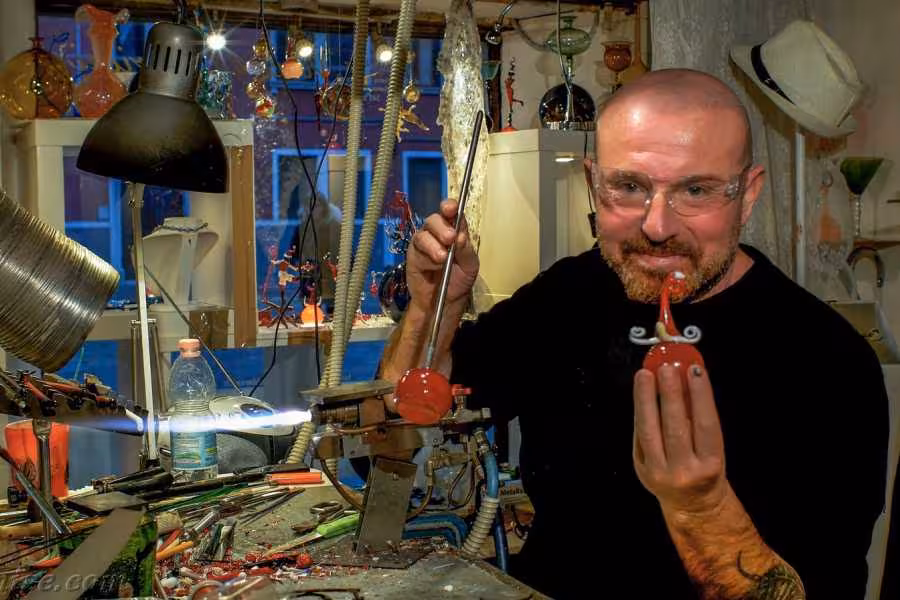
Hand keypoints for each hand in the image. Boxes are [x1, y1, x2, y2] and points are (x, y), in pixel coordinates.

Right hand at [407, 199, 478, 312]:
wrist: (445, 302)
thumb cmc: (459, 280)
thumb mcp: (470, 266)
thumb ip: (466, 250)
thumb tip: (460, 236)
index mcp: (454, 231)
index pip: (451, 213)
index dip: (450, 207)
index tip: (451, 208)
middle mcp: (437, 233)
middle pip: (434, 219)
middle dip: (442, 226)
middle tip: (450, 238)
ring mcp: (423, 243)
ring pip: (423, 234)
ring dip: (433, 244)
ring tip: (442, 258)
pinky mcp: (413, 256)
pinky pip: (417, 251)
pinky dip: (427, 258)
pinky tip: (434, 266)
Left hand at [633, 363, 727, 515]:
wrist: (694, 506)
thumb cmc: (706, 470)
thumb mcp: (713, 448)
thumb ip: (700, 418)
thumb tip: (687, 379)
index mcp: (710, 464)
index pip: (706, 425)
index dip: (700, 396)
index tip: (694, 370)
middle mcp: (683, 471)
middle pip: (674, 427)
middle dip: (669, 394)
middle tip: (666, 368)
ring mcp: (658, 472)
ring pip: (649, 431)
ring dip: (645, 400)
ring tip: (644, 375)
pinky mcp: (640, 470)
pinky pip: (638, 437)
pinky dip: (639, 413)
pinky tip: (639, 394)